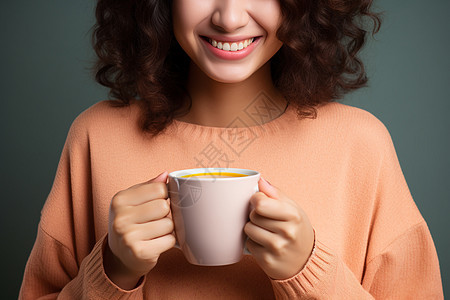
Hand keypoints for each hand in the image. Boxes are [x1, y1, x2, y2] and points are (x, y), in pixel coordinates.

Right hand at [104, 171, 174, 288]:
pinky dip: (168, 242)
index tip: (157, 202)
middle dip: (166, 214)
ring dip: (167, 229)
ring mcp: (128, 236)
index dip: (164, 196)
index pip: (159, 188)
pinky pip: (170, 241)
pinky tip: (156, 243)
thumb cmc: (131, 223)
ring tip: (155, 232)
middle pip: (164, 206)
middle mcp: (121, 217)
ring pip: (169, 224)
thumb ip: (150, 186)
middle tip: (156, 220)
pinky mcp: (140, 253)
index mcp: (120, 199)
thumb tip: (166, 174)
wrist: (120, 256)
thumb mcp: (133, 201)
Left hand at [244, 177, 314, 279]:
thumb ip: (275, 193)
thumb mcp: (292, 208)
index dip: (256, 200)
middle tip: (267, 220)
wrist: (305, 260)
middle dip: (256, 215)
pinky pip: (248, 244)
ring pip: (248, 229)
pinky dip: (253, 243)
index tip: (260, 201)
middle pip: (253, 215)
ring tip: (265, 232)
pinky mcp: (267, 261)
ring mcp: (277, 248)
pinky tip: (265, 244)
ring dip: (253, 229)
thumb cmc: (296, 229)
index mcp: (293, 215)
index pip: (261, 203)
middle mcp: (287, 233)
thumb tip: (259, 180)